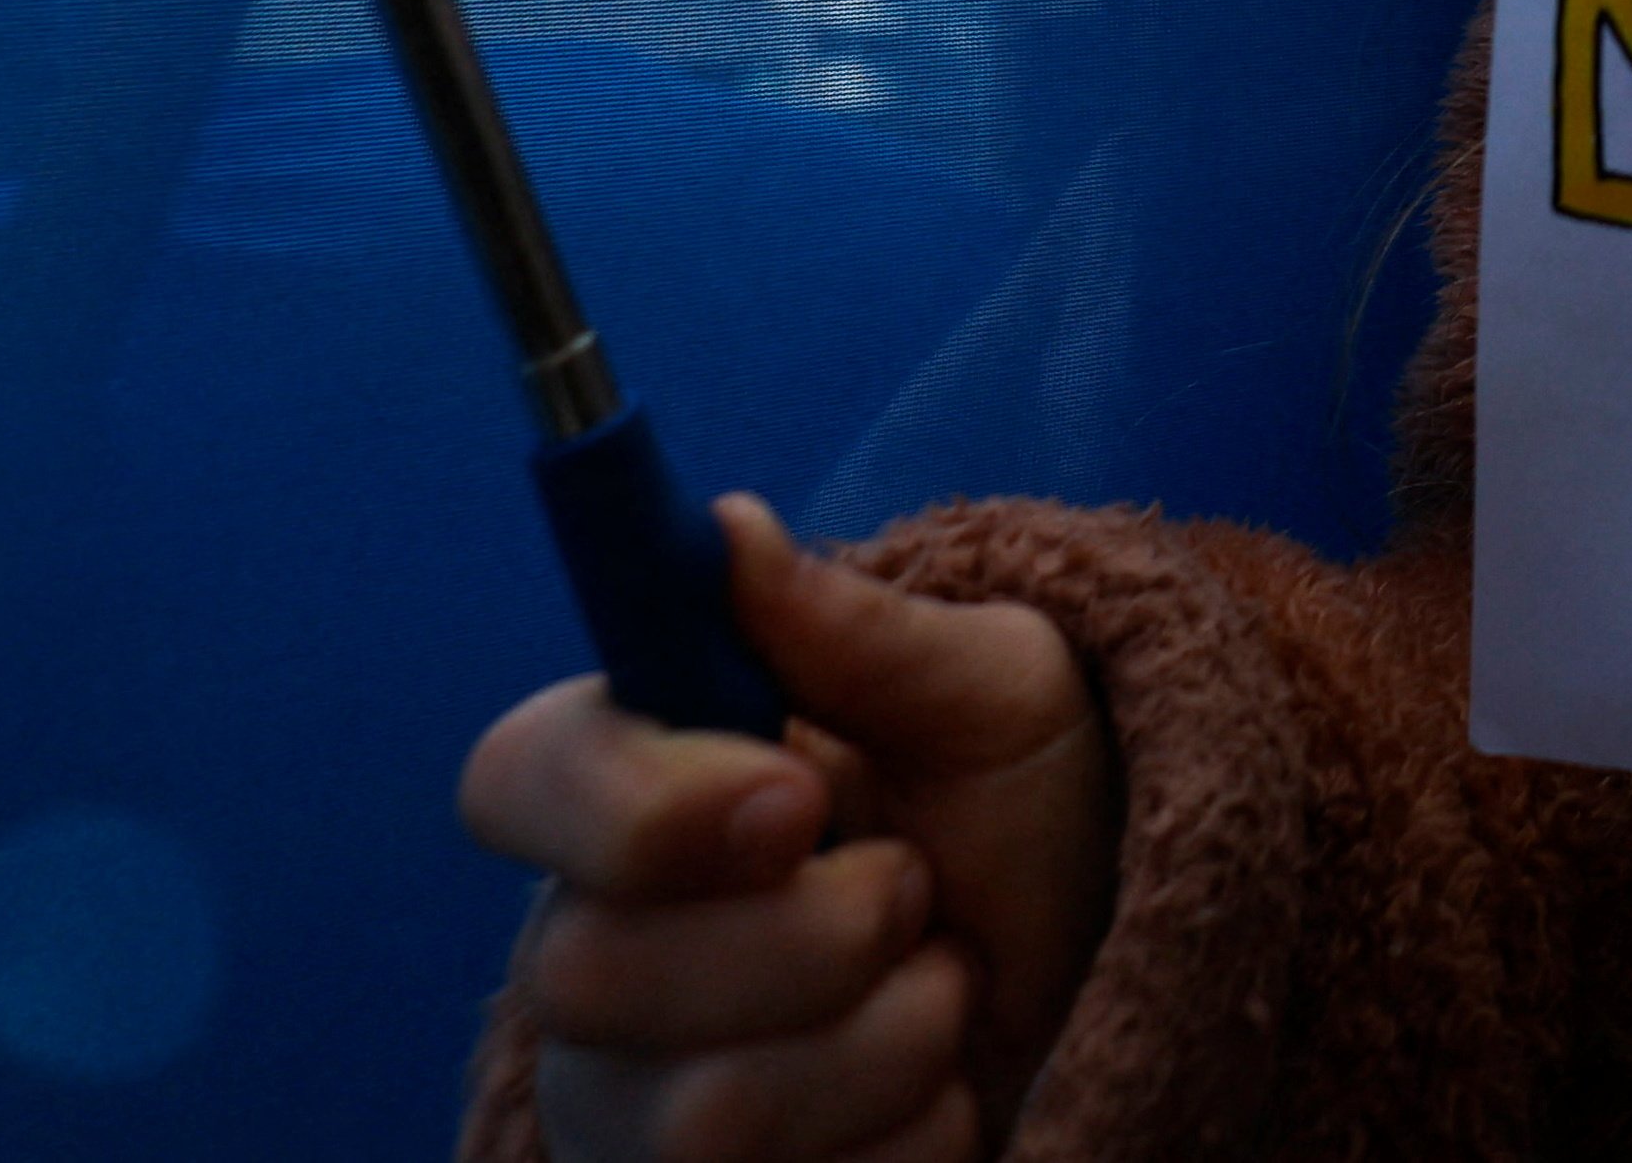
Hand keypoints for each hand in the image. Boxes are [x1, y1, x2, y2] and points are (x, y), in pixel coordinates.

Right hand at [462, 499, 1118, 1162]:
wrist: (1115, 974)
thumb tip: (728, 529)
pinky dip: (915, 1139)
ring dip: (890, 1039)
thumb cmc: (1035, 814)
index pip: (516, 780)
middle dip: (820, 934)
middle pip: (593, 973)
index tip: (795, 798)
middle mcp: (594, 946)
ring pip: (701, 1117)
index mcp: (639, 780)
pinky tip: (943, 1090)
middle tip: (920, 889)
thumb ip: (862, 628)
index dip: (636, 805)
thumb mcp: (996, 692)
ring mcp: (628, 1102)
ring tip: (947, 985)